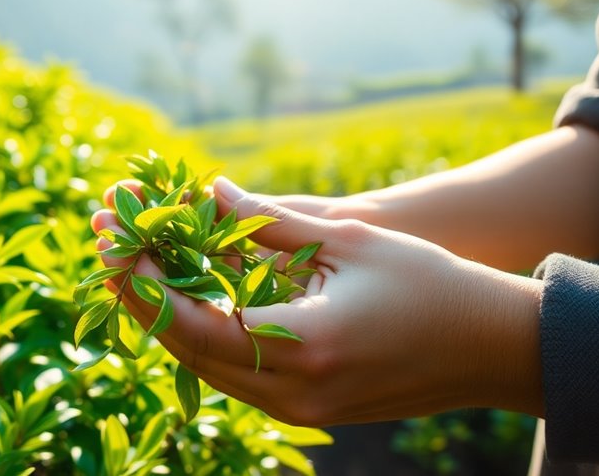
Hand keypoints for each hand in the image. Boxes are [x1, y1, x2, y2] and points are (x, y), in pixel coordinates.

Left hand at [91, 177, 542, 425]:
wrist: (490, 348)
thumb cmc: (430, 284)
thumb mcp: (347, 239)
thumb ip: (266, 222)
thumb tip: (208, 190)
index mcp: (301, 347)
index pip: (190, 319)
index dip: (143, 279)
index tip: (113, 237)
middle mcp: (289, 392)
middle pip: (185, 347)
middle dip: (139, 294)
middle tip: (107, 244)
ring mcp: (296, 409)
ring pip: (202, 366)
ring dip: (164, 314)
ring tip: (132, 266)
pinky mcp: (304, 408)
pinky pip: (231, 374)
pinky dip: (200, 334)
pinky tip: (182, 298)